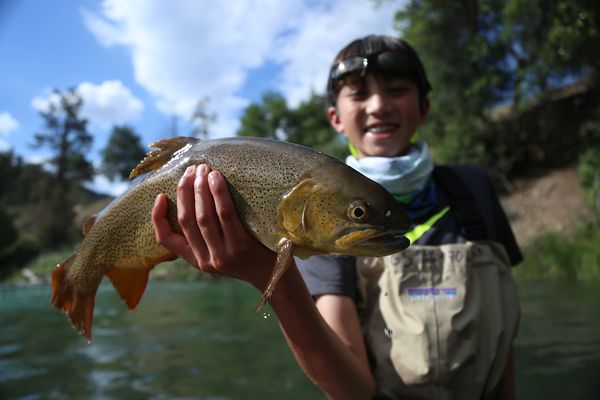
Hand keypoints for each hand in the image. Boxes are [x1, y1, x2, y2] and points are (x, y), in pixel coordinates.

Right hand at [151, 164, 274, 288]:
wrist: (277, 276)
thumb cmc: (249, 256)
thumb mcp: (221, 252)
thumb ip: (207, 236)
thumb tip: (194, 196)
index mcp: (197, 260)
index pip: (166, 240)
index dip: (158, 217)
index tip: (160, 196)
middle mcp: (207, 260)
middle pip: (187, 220)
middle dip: (185, 191)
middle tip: (191, 170)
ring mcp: (224, 254)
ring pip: (204, 216)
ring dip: (200, 189)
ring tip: (203, 169)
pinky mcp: (241, 247)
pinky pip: (226, 215)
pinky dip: (219, 194)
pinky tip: (217, 179)